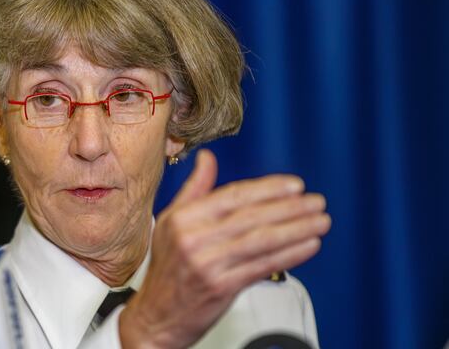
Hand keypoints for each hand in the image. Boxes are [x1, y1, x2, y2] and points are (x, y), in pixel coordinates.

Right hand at [119, 149, 330, 348]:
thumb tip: (207, 159)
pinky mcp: (221, 287)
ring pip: (261, 240)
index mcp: (183, 218)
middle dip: (290, 207)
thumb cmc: (167, 270)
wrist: (156, 316)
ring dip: (297, 229)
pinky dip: (290, 255)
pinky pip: (262, 266)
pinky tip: (308, 246)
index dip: (267, 188)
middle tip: (316, 201)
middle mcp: (194, 238)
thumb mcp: (170, 223)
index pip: (233, 196)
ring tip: (320, 221)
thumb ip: (193, 190)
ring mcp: (207, 263)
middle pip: (251, 216)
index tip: (294, 185)